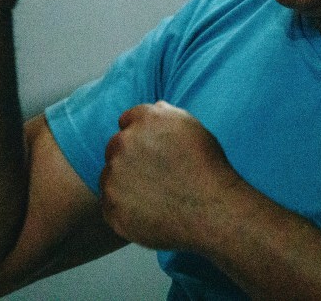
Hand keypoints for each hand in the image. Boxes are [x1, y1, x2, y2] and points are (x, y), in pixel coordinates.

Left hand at [100, 102, 244, 250]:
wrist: (211, 211)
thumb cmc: (207, 169)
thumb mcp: (192, 127)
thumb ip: (166, 113)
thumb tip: (152, 108)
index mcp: (145, 120)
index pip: (127, 120)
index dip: (140, 137)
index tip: (151, 152)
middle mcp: (124, 142)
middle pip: (115, 147)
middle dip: (129, 159)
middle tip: (153, 176)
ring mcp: (114, 175)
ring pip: (109, 176)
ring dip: (123, 183)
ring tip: (154, 197)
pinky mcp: (111, 206)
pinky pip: (109, 205)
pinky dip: (123, 209)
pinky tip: (147, 213)